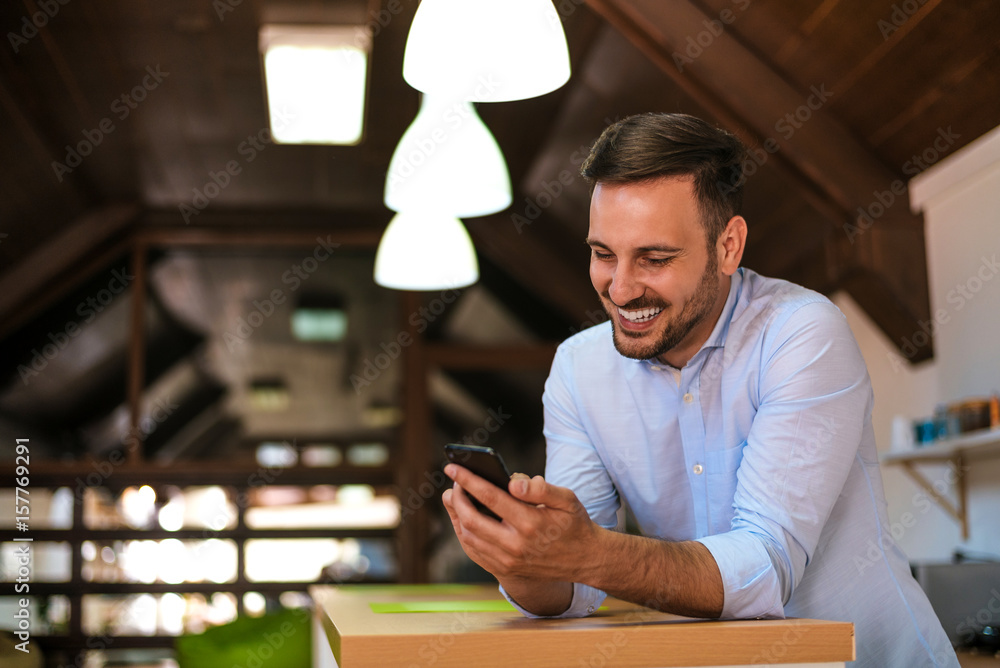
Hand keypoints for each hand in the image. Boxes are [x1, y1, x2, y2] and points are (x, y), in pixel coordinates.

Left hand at [441, 464, 596, 582]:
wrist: (585, 560)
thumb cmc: (574, 523)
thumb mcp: (567, 499)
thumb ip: (541, 488)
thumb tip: (513, 482)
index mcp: (531, 523)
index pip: (490, 497)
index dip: (468, 480)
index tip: (453, 468)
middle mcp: (516, 545)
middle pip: (472, 519)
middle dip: (457, 497)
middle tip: (454, 482)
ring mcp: (509, 561)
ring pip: (469, 537)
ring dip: (457, 515)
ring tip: (455, 497)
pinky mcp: (506, 570)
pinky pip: (474, 551)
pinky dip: (464, 533)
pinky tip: (463, 518)